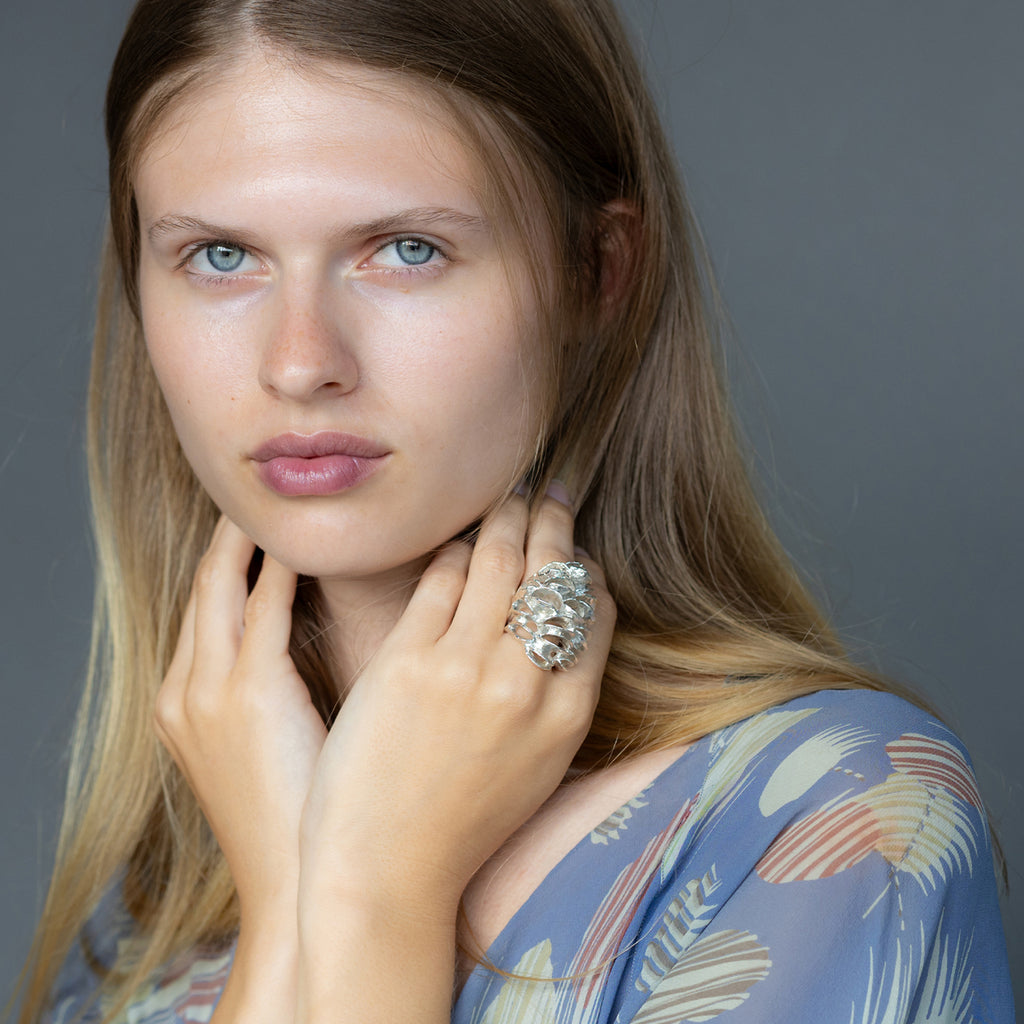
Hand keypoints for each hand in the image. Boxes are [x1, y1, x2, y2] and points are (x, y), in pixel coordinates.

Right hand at [154, 516, 327, 923]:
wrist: (296, 884)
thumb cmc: (299, 818)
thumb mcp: (264, 750)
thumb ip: (268, 694)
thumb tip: (299, 649)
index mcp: (182, 705)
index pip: (204, 611)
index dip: (226, 562)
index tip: (256, 527)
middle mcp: (183, 690)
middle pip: (204, 588)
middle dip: (230, 536)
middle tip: (264, 498)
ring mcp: (208, 691)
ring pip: (225, 586)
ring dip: (253, 539)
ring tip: (286, 505)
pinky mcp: (250, 694)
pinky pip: (267, 607)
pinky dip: (284, 569)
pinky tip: (310, 544)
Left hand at [299, 490, 614, 919]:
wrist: (388, 872)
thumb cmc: (462, 824)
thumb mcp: (538, 765)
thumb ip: (557, 696)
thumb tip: (558, 625)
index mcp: (568, 712)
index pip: (595, 609)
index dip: (584, 567)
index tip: (572, 547)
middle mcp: (525, 681)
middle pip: (550, 571)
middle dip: (551, 521)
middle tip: (547, 494)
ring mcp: (465, 668)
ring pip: (496, 560)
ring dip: (504, 519)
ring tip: (505, 501)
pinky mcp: (407, 661)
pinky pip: (438, 580)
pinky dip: (449, 553)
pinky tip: (451, 544)